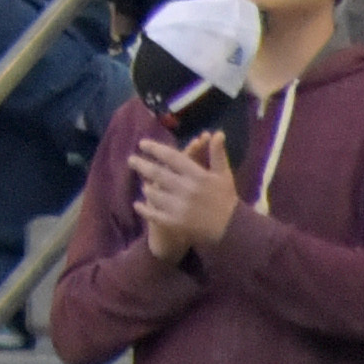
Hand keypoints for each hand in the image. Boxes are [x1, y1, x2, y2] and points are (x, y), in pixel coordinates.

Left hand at [129, 129, 237, 262]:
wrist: (233, 230)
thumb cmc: (226, 200)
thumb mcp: (224, 175)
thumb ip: (217, 154)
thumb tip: (217, 132)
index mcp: (198, 176)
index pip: (171, 157)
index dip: (155, 149)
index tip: (142, 144)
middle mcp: (187, 190)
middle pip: (157, 173)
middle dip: (141, 165)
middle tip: (130, 159)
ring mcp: (180, 207)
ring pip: (153, 193)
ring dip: (146, 187)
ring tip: (143, 183)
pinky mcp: (175, 223)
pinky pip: (153, 214)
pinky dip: (144, 208)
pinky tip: (137, 204)